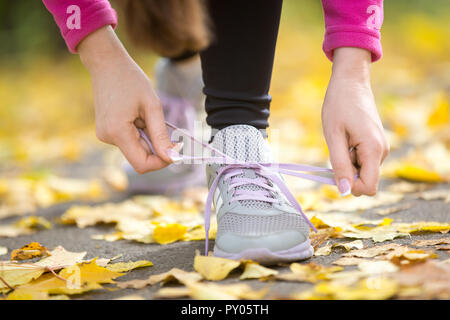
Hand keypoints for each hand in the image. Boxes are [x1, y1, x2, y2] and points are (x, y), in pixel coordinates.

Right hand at [78, 26, 174, 172]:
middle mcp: (107, 138)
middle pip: (140, 157)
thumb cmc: (130, 80)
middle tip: (162, 123)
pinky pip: (128, 140)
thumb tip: (172, 157)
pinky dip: (139, 132)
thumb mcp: (152, 106)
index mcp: (118, 132)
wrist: (106, 63)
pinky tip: (137, 114)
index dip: (161, 162)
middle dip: (155, 146)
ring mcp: (105, 135)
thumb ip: (161, 135)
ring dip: (147, 137)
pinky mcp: (106, 131)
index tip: (175, 149)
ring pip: (135, 148)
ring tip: (144, 113)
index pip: (142, 165)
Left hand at [322, 48, 388, 195]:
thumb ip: (339, 165)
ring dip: (348, 162)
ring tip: (341, 140)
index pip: (369, 187)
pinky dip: (351, 155)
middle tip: (336, 150)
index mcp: (373, 150)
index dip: (351, 187)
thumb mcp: (334, 137)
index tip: (335, 172)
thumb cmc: (339, 106)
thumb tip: (344, 191)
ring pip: (363, 170)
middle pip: (365, 179)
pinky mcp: (376, 143)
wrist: (350, 82)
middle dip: (348, 173)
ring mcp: (381, 147)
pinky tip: (346, 138)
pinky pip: (363, 160)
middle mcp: (382, 151)